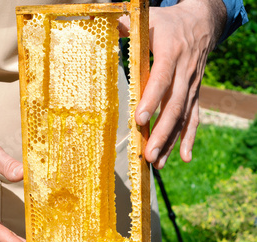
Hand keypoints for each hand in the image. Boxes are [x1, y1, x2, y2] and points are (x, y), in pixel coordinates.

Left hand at [121, 0, 225, 168]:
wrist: (202, 22)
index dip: (151, 100)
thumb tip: (99, 25)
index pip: (161, 80)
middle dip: (161, 133)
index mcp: (171, 53)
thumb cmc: (168, 22)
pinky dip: (189, 138)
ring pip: (183, 117)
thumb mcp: (149, 19)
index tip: (139, 120)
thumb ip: (125, 24)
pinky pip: (194, 118)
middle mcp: (184, 72)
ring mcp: (192, 85)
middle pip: (174, 107)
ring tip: (158, 163)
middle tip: (148, 155)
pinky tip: (184, 157)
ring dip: (171, 141)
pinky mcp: (195, 93)